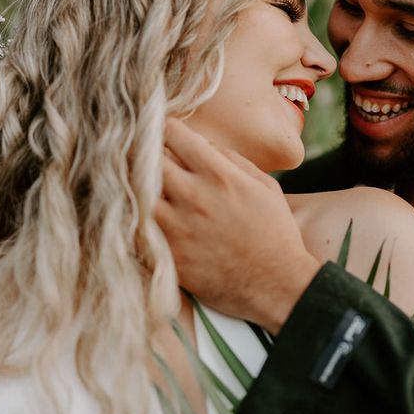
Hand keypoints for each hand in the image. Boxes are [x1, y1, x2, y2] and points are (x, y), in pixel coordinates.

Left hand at [155, 118, 319, 332]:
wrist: (277, 284)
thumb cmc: (274, 233)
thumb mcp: (264, 185)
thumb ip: (231, 159)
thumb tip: (202, 144)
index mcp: (218, 175)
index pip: (173, 134)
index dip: (167, 129)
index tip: (167, 133)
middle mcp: (193, 197)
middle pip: (148, 158)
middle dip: (149, 153)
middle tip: (152, 158)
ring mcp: (177, 228)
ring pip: (136, 192)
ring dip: (140, 186)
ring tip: (148, 187)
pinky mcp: (169, 255)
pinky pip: (140, 227)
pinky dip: (141, 217)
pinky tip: (150, 217)